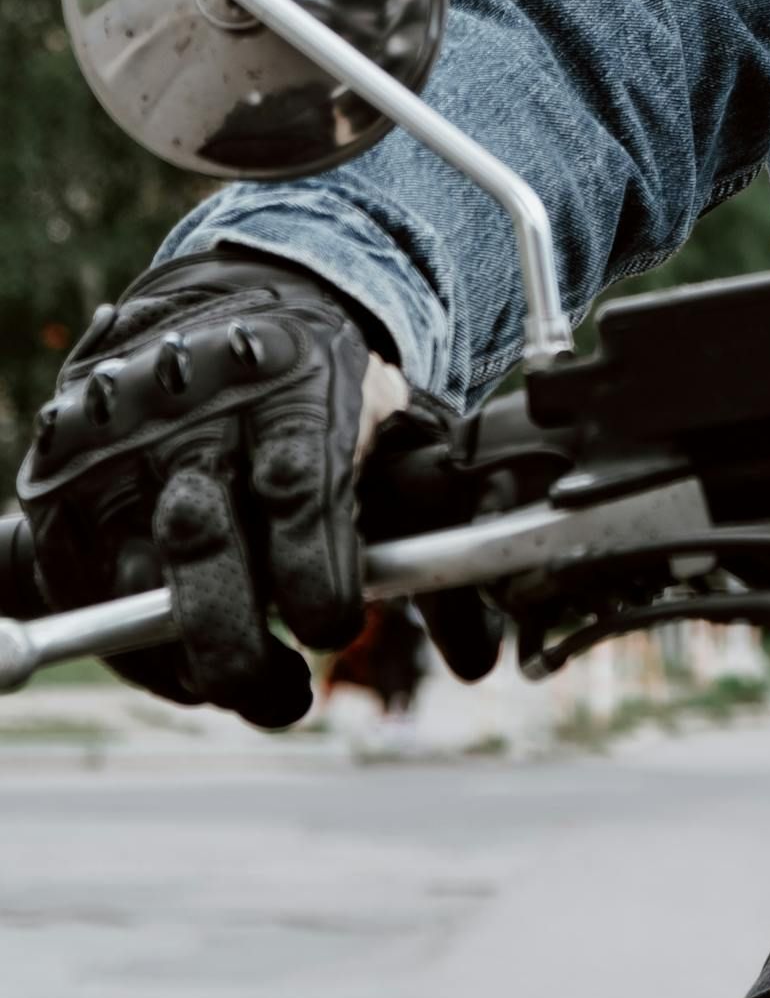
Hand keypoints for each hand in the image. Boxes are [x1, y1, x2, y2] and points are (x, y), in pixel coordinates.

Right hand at [18, 249, 402, 727]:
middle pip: (202, 537)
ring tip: (238, 684)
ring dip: (187, 660)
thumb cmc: (321, 385)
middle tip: (283, 691)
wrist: (216, 307)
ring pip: (134, 579)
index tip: (334, 628)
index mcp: (291, 381)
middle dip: (238, 642)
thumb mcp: (391, 418)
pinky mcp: (61, 480)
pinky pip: (80, 588)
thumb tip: (480, 660)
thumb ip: (435, 527)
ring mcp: (117, 445)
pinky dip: (128, 645)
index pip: (299, 485)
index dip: (317, 571)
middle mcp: (193, 410)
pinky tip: (179, 659)